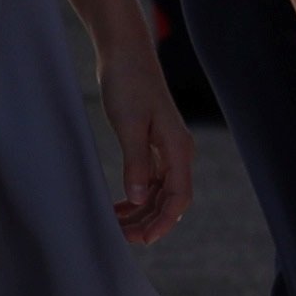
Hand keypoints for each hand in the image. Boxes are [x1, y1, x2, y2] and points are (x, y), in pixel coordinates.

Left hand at [98, 38, 192, 247]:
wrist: (126, 55)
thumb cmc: (129, 85)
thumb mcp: (129, 125)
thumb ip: (136, 162)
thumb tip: (140, 198)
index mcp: (178, 149)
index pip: (179, 197)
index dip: (163, 222)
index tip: (142, 240)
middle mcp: (177, 153)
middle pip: (171, 200)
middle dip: (149, 222)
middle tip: (121, 238)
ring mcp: (166, 150)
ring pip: (160, 193)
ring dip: (142, 213)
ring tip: (116, 226)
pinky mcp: (153, 145)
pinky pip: (150, 181)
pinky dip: (136, 198)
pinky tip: (119, 205)